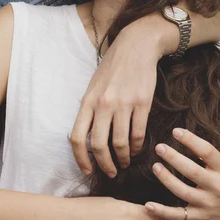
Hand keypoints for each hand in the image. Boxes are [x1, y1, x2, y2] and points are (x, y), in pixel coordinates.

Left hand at [70, 15, 164, 176]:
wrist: (136, 47)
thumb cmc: (112, 68)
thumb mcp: (93, 87)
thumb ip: (90, 110)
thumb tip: (88, 138)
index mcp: (88, 101)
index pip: (77, 137)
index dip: (81, 159)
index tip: (87, 170)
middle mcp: (103, 105)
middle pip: (99, 146)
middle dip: (104, 165)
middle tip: (110, 172)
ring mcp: (124, 104)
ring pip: (120, 143)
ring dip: (123, 158)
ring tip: (124, 163)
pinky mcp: (142, 103)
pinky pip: (138, 133)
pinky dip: (137, 146)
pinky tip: (136, 149)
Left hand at [145, 128, 219, 219]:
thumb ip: (207, 155)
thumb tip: (182, 136)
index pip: (207, 152)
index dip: (191, 140)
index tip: (175, 131)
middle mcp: (217, 187)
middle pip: (192, 172)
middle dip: (174, 158)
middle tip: (159, 147)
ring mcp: (207, 203)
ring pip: (183, 191)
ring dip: (166, 179)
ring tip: (155, 166)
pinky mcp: (199, 216)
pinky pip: (178, 215)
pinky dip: (162, 211)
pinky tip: (149, 205)